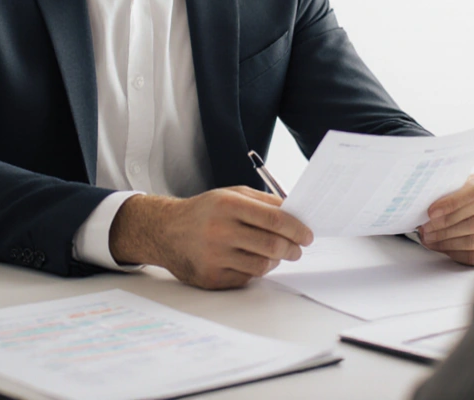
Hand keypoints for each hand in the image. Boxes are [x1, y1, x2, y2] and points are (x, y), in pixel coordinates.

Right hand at [109, 186, 312, 289]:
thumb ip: (263, 202)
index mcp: (227, 205)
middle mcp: (220, 231)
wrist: (166, 231)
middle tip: (297, 248)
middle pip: (272, 245)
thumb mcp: (230, 195)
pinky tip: (250, 259)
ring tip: (274, 253)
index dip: (296, 228)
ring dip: (276, 260)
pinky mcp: (212, 278)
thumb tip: (296, 213)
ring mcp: (215, 257)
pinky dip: (255, 270)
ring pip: (263, 265)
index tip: (307, 234)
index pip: (274, 219)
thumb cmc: (204, 211)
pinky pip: (247, 278)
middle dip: (292, 248)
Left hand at [418, 172, 473, 265]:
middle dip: (446, 228)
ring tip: (430, 239)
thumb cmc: (464, 193)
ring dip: (448, 242)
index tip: (431, 212)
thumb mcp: (458, 183)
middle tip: (425, 230)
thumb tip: (423, 200)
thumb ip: (447, 189)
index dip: (453, 204)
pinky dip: (457, 253)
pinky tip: (443, 247)